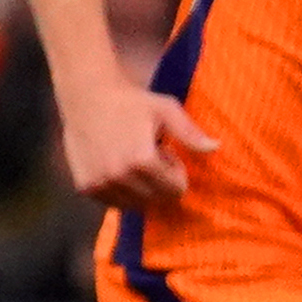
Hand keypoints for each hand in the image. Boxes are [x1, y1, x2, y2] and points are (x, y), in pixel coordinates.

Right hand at [65, 78, 217, 208]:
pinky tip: (120, 167)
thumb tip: (216, 147)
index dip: (177, 173)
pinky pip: (114, 203)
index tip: (168, 152)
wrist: (88, 97)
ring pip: (136, 204)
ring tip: (136, 161)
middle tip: (152, 155)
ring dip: (142, 188)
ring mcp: (99, 183)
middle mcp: (117, 176)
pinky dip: (123, 192)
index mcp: (141, 160)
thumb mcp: (166, 111)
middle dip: (161, 182)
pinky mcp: (86, 187)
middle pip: (156, 199)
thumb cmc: (133, 103)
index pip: (175, 190)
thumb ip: (190, 133)